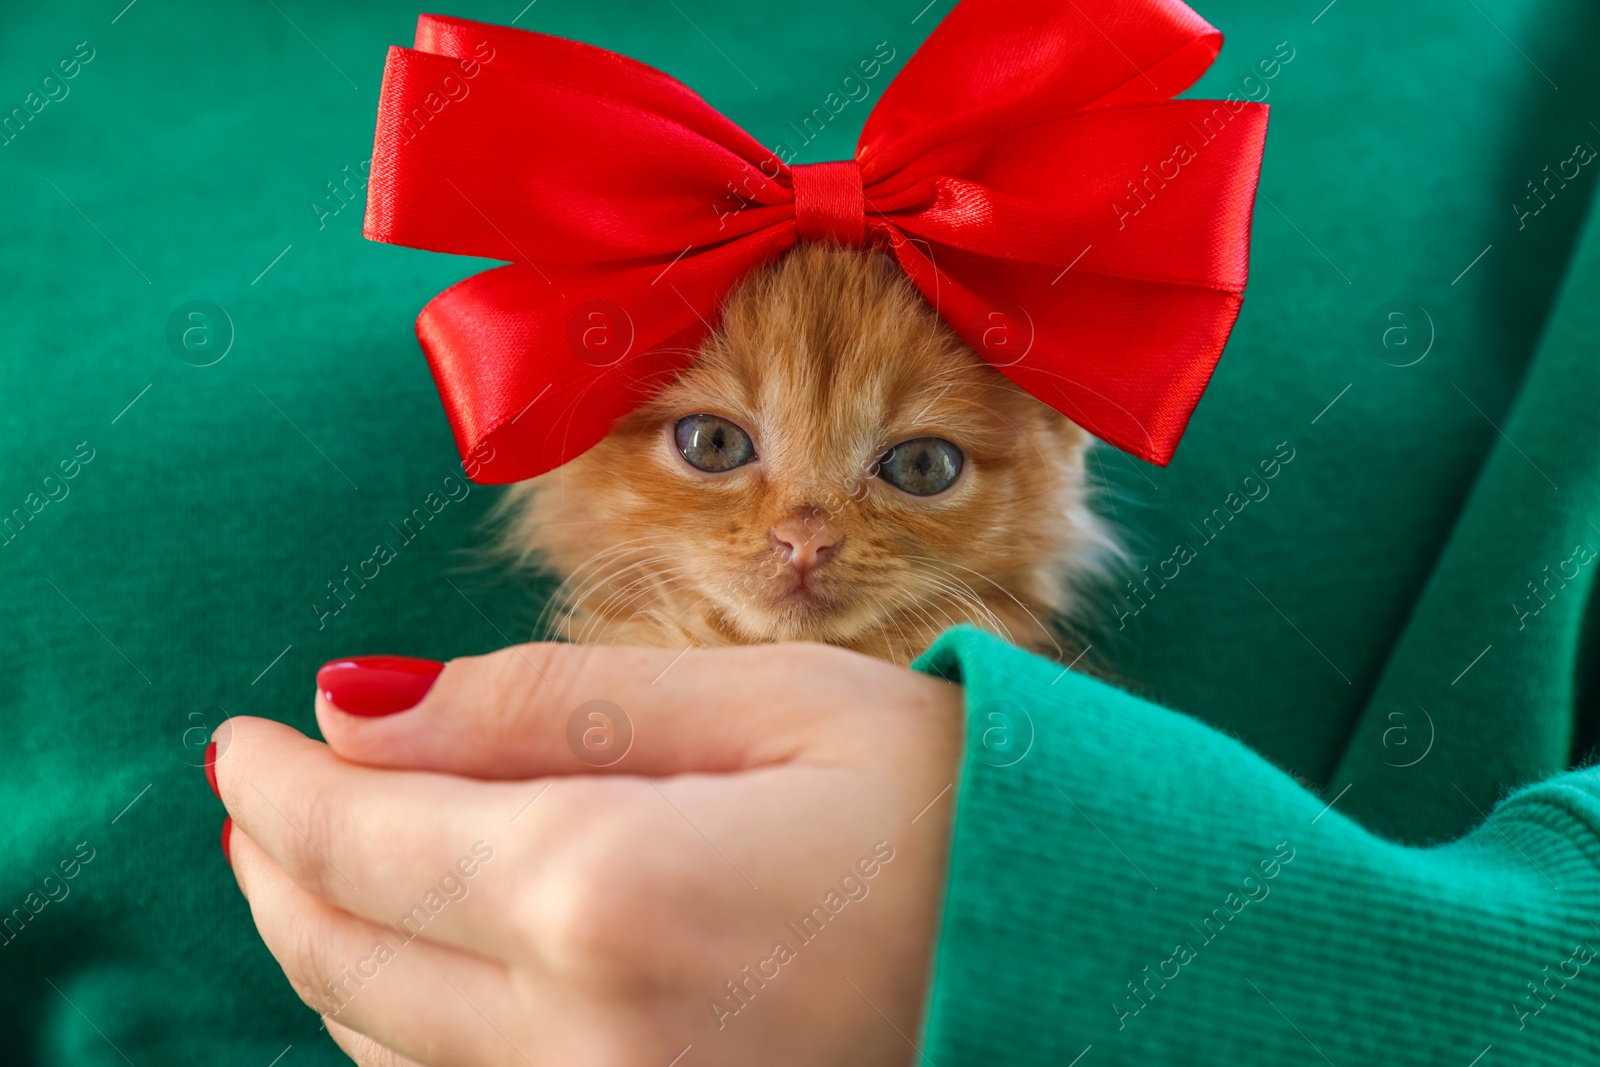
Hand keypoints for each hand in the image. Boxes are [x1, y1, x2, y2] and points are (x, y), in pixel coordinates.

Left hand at [211, 641, 963, 1065]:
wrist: (1086, 965)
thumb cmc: (954, 811)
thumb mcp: (770, 706)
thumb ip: (551, 706)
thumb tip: (363, 708)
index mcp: (609, 892)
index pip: (364, 838)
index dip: (276, 783)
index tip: (238, 739)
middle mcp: (585, 1035)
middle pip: (346, 953)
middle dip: (278, 865)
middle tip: (256, 792)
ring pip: (388, 1042)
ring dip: (328, 946)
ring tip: (318, 861)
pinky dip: (404, 1027)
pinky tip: (416, 969)